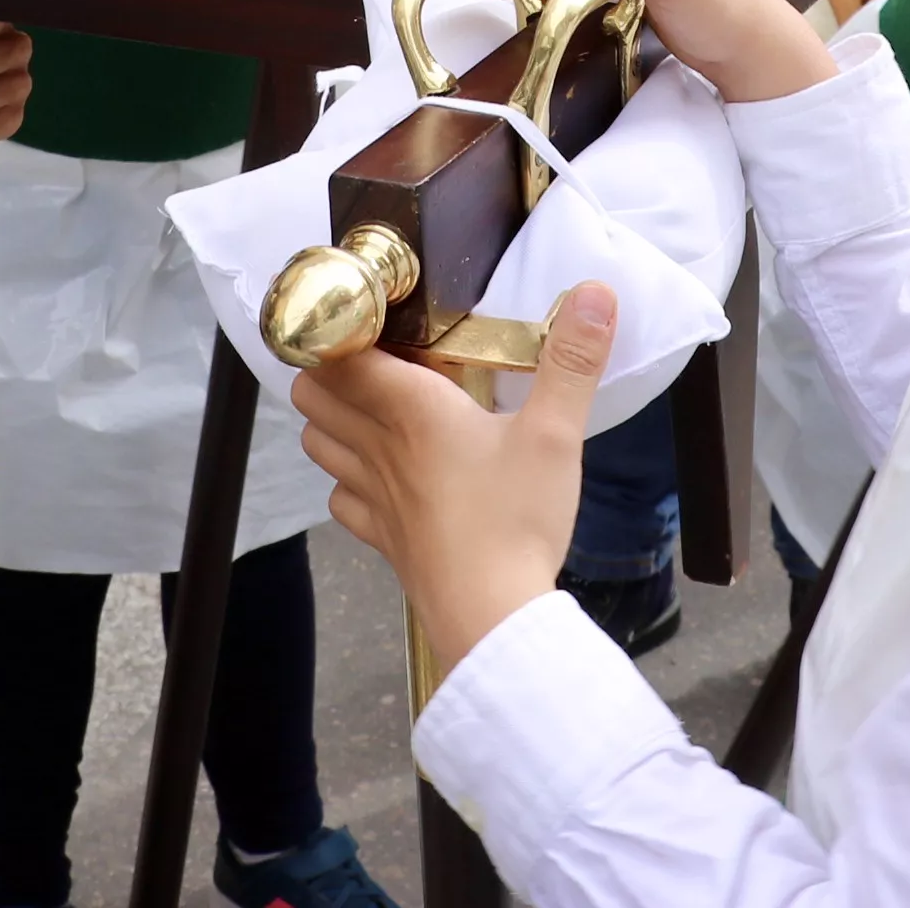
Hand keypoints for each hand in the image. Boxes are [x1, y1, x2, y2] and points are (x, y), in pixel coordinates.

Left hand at [294, 281, 617, 671]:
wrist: (493, 616)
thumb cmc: (517, 522)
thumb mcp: (556, 433)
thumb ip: (571, 361)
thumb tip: (595, 292)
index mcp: (412, 410)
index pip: (341, 354)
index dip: (341, 330)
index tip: (369, 317)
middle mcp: (379, 446)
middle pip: (314, 393)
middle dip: (331, 369)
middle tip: (376, 359)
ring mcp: (373, 495)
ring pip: (317, 442)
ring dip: (333, 420)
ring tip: (375, 410)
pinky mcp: (381, 536)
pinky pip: (340, 498)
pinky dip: (347, 480)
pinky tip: (383, 478)